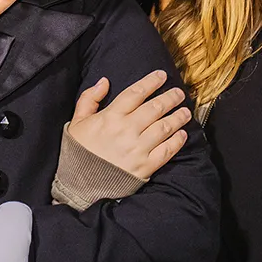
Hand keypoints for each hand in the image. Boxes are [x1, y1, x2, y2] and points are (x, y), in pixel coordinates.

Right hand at [67, 70, 190, 179]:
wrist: (79, 186)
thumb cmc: (78, 152)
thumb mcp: (76, 122)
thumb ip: (89, 99)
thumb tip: (104, 81)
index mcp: (110, 117)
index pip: (136, 93)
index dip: (151, 82)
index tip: (162, 75)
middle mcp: (126, 130)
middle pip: (155, 108)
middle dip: (170, 97)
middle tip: (179, 93)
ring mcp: (137, 149)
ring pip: (164, 127)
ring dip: (178, 117)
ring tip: (185, 111)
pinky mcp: (145, 167)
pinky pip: (166, 150)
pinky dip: (177, 141)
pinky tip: (182, 134)